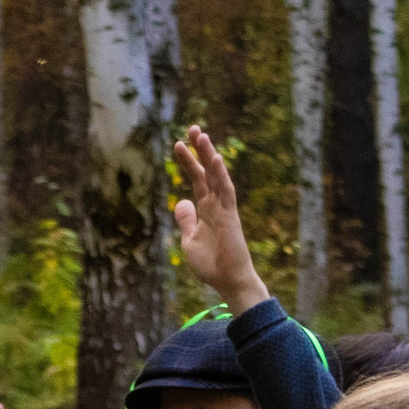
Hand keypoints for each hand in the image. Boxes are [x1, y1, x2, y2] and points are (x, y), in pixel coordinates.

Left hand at [172, 126, 268, 315]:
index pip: (197, 179)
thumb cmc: (210, 264)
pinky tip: (214, 159)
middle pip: (207, 171)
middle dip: (200, 150)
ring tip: (200, 135)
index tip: (178, 144)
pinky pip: (226, 191)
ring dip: (209, 155)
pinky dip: (220, 175)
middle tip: (192, 127)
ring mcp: (224, 208)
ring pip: (217, 176)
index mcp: (206, 208)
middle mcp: (216, 204)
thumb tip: (182, 201)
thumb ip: (186, 219)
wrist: (227, 281)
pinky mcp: (230, 216)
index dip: (188, 162)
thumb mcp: (189, 239)